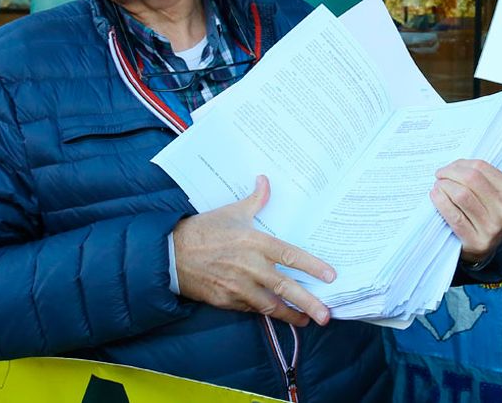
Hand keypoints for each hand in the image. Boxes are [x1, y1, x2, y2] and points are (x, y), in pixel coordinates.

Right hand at [172, 175, 335, 326]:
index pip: (290, 256)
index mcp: (255, 243)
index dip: (312, 266)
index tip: (331, 276)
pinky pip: (250, 309)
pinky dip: (264, 312)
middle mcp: (250, 267)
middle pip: (285, 288)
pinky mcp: (226, 301)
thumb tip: (266, 180)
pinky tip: (276, 314)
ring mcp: (238, 287)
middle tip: (326, 315)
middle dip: (308, 303)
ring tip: (307, 320)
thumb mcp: (232, 212)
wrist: (170, 253)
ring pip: (270, 305)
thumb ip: (256, 200)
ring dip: (290, 314)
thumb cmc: (204, 230)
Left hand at [432, 153, 501, 264]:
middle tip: (441, 174)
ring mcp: (491, 228)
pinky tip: (436, 196)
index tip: (453, 166)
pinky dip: (441, 202)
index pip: (482, 168)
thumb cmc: (494, 212)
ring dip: (444, 186)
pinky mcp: (475, 241)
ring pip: (461, 195)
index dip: (462, 163)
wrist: (487, 247)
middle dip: (450, 173)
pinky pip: (454, 215)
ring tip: (439, 185)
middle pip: (470, 180)